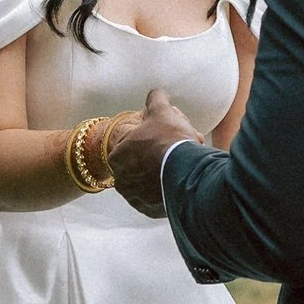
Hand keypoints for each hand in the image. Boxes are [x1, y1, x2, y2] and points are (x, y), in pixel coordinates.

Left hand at [108, 87, 195, 215]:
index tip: (165, 135)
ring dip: (161, 174)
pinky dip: (166, 190)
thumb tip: (156, 93)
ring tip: (181, 165)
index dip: (151, 136)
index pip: (132, 142)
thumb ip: (155, 99)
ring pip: (149, 181)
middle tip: (176, 150)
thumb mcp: (162, 111)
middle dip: (157, 156)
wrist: (186, 172)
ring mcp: (134, 198)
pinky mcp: (150, 211)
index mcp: (117, 155)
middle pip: (141, 163)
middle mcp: (121, 179)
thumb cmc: (169, 139)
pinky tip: (180, 180)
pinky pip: (158, 198)